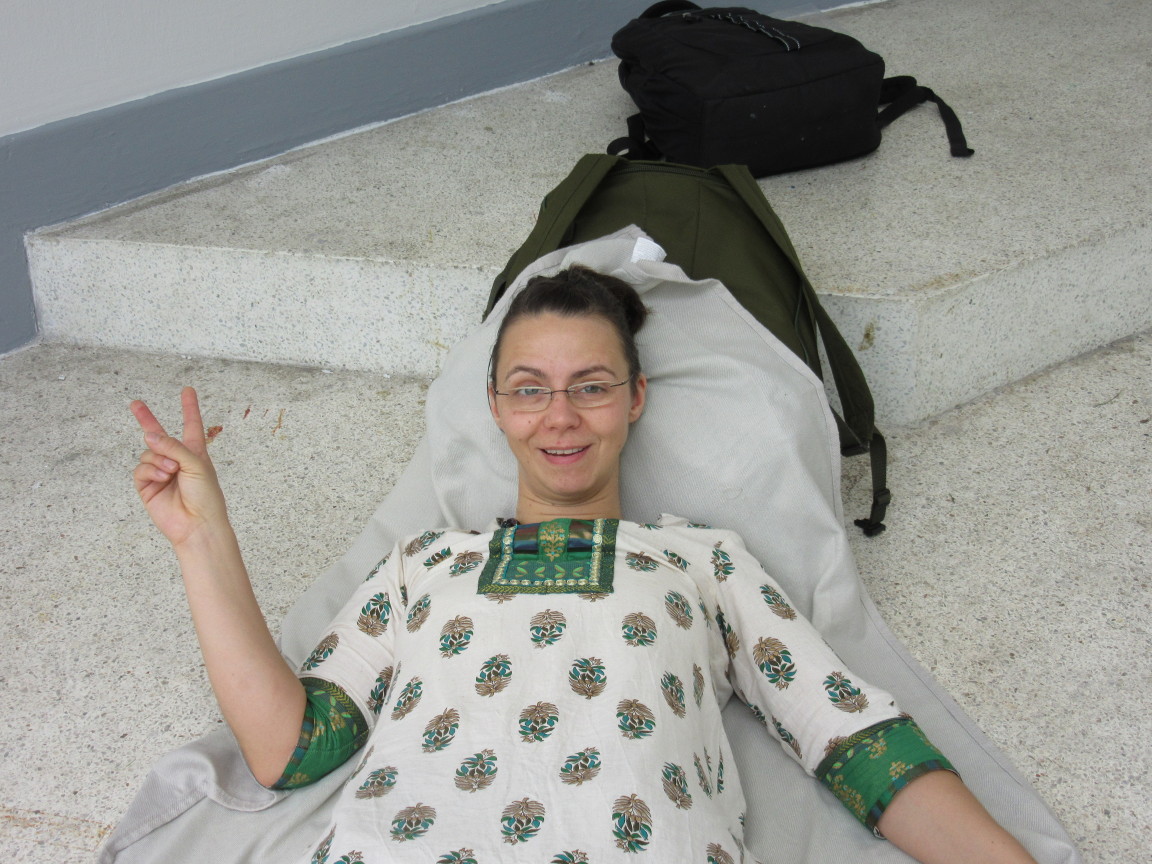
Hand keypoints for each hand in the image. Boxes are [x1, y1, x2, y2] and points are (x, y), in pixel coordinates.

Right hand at [130, 387, 229, 547]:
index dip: (189, 408)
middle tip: (135, 403)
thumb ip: (173, 447)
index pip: (191, 424)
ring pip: (149, 453)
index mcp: (194, 453)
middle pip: (158, 435)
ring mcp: (160, 473)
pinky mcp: (148, 486)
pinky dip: (151, 471)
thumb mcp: (196, 464)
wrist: (197, 524)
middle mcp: (176, 460)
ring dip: (159, 459)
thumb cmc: (206, 496)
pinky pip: (141, 469)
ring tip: (172, 472)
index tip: (187, 390)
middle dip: (146, 419)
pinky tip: (162, 478)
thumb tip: (149, 435)